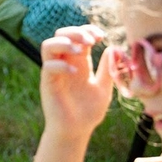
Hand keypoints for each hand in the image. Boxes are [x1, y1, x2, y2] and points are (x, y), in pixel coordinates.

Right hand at [40, 24, 113, 138]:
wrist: (76, 131)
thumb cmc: (88, 111)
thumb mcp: (104, 88)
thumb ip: (107, 69)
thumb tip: (113, 48)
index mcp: (78, 61)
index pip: (77, 36)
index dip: (87, 30)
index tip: (101, 36)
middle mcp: (64, 63)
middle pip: (60, 34)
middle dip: (75, 32)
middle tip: (91, 41)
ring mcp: (54, 72)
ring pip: (48, 46)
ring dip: (64, 43)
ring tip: (80, 50)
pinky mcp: (48, 84)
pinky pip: (48, 67)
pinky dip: (61, 65)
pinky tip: (75, 72)